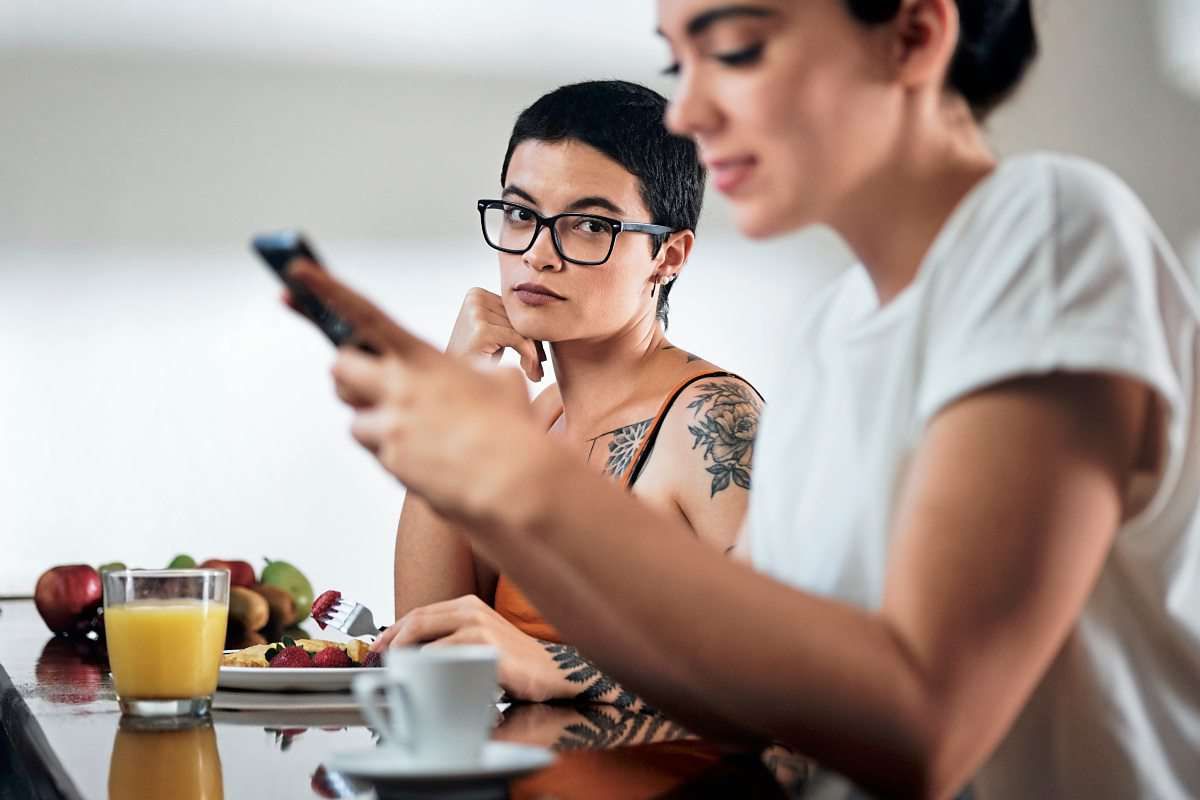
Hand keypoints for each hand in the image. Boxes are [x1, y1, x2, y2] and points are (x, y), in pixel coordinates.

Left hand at [287, 262, 552, 525]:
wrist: (511, 480)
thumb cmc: (511, 428)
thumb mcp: (498, 381)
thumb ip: (470, 371)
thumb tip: (468, 375)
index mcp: (422, 358)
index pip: (364, 314)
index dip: (327, 289)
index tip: (296, 270)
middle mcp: (398, 388)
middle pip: (339, 369)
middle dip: (348, 375)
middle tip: (368, 383)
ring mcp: (390, 426)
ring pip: (355, 420)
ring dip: (374, 422)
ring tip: (415, 430)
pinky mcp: (390, 461)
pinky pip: (378, 452)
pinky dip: (395, 453)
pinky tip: (428, 457)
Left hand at [373, 595, 561, 701]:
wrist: (550, 671)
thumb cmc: (512, 660)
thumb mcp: (477, 641)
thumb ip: (449, 639)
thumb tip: (410, 655)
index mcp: (466, 605)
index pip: (418, 613)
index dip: (392, 631)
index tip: (377, 648)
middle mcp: (470, 610)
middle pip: (416, 620)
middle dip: (390, 641)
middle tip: (378, 661)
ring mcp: (477, 626)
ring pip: (424, 635)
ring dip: (403, 655)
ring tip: (396, 672)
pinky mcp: (484, 645)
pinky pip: (441, 655)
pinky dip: (425, 667)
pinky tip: (422, 679)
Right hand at [448, 288, 543, 381]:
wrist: (453, 383)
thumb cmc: (476, 360)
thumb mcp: (495, 334)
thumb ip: (513, 322)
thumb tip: (549, 321)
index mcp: (477, 293)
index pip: (516, 310)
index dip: (531, 333)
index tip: (541, 356)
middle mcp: (475, 298)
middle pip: (520, 319)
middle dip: (534, 344)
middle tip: (541, 367)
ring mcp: (476, 312)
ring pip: (522, 330)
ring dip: (533, 354)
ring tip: (536, 374)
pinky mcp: (481, 330)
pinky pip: (518, 339)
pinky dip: (529, 356)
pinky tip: (530, 372)